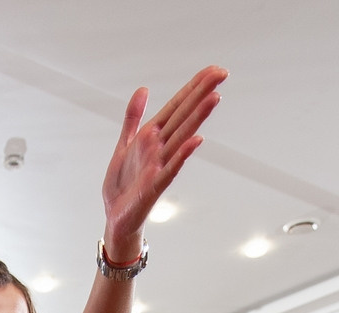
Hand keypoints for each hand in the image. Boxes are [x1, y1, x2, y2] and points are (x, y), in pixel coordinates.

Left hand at [101, 66, 226, 249]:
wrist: (116, 216)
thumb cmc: (123, 184)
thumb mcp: (125, 144)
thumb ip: (133, 117)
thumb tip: (143, 89)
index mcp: (153, 135)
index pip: (177, 105)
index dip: (194, 86)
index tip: (214, 69)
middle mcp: (160, 147)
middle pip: (184, 115)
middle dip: (201, 93)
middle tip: (222, 73)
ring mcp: (160, 164)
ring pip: (182, 136)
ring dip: (198, 117)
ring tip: (214, 98)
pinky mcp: (155, 184)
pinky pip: (171, 167)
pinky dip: (183, 153)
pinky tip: (196, 140)